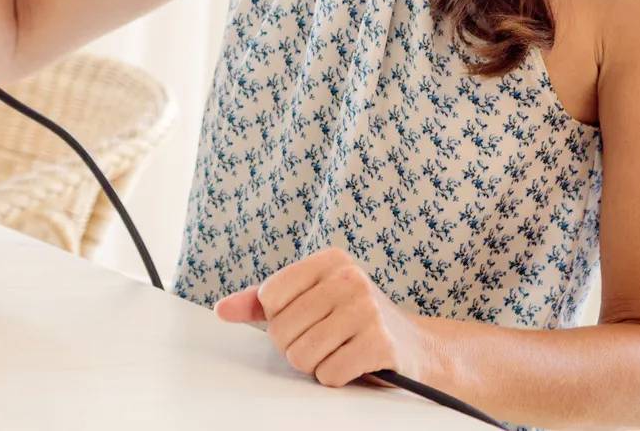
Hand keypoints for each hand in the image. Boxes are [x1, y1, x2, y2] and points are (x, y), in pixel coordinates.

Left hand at [214, 248, 432, 387]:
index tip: (304, 318)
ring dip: (313, 365)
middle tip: (322, 341)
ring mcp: (368, 310)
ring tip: (335, 353)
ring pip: (302, 354)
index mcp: (331, 260)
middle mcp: (350, 279)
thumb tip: (222, 309)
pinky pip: (328, 374)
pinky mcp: (381, 344)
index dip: (279, 318)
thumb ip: (263, 302)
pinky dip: (334, 378)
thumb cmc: (353, 321)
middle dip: (295, 346)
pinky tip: (352, 365)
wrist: (417, 348)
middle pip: (282, 329)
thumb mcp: (312, 299)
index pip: (270, 295)